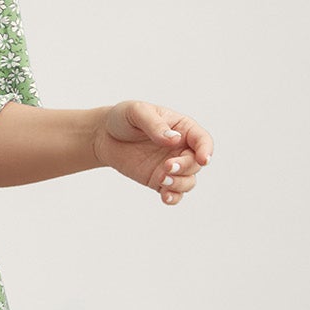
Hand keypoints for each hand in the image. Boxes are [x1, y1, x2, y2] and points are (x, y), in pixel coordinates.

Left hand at [92, 101, 213, 206]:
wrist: (104, 136)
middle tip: (167, 167)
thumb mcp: (137, 112)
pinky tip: (164, 196)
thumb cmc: (124, 118)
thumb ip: (155, 124)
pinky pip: (174, 193)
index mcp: (182, 128)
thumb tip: (174, 139)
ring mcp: (171, 166)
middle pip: (196, 163)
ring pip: (188, 181)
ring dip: (179, 184)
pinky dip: (173, 197)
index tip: (202, 159)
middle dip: (185, 167)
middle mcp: (181, 148)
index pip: (202, 140)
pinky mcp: (159, 180)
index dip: (206, 150)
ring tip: (162, 179)